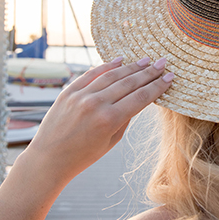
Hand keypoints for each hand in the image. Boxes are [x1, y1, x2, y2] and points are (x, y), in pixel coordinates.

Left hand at [19, 56, 172, 185]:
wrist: (48, 159)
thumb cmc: (83, 156)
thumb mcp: (111, 141)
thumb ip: (125, 118)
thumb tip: (137, 97)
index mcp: (110, 120)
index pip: (141, 97)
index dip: (158, 86)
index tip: (170, 77)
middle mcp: (96, 104)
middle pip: (129, 82)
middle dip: (149, 72)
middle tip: (163, 62)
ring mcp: (81, 95)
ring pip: (112, 75)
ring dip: (131, 66)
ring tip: (146, 60)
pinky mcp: (68, 91)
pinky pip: (92, 74)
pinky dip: (107, 66)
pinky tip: (120, 60)